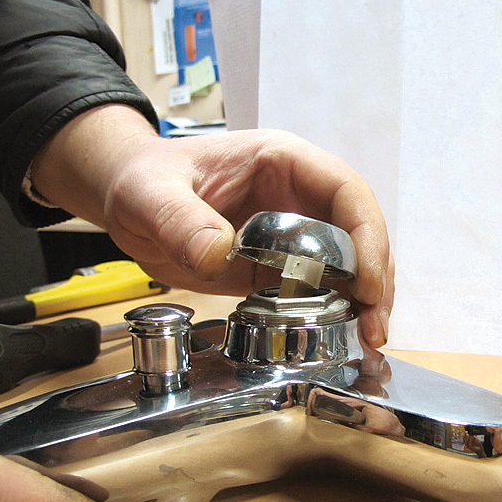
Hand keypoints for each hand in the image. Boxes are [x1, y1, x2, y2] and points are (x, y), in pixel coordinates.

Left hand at [30, 105, 393, 347]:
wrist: (126, 199)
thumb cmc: (142, 178)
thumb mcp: (150, 193)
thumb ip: (178, 218)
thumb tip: (217, 254)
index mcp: (282, 162)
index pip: (346, 191)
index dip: (366, 235)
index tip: (367, 283)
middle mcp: (298, 196)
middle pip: (359, 231)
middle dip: (375, 277)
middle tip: (374, 326)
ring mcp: (292, 232)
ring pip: (347, 262)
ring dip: (363, 299)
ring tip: (366, 339)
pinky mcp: (278, 264)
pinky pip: (317, 286)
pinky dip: (333, 312)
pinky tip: (338, 339)